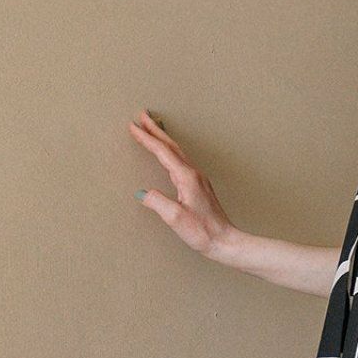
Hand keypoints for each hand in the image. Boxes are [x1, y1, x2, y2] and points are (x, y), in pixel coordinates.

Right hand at [127, 110, 238, 258]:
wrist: (225, 242)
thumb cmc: (203, 232)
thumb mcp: (175, 218)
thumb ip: (157, 202)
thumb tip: (142, 193)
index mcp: (186, 177)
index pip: (162, 152)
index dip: (146, 138)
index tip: (133, 126)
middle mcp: (194, 174)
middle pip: (171, 146)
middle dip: (155, 130)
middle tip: (142, 115)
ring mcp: (198, 180)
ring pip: (177, 152)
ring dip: (163, 138)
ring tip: (152, 129)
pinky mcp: (199, 187)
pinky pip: (181, 161)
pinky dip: (170, 152)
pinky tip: (168, 155)